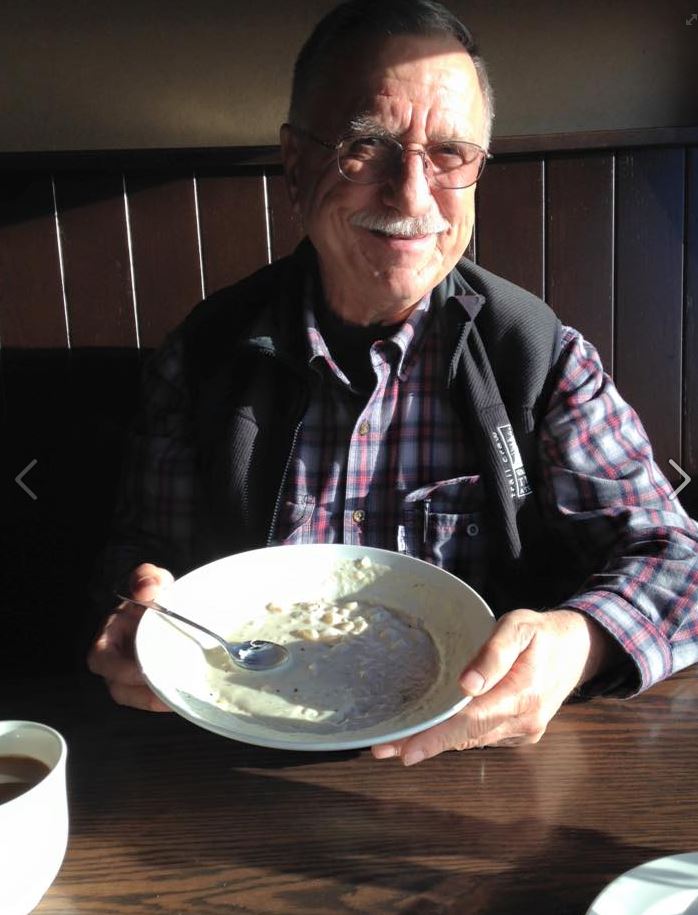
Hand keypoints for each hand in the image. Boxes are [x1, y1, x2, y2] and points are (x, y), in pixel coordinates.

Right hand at [87, 563, 173, 710]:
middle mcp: (116, 661)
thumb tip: (148, 589)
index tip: (144, 670)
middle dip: (142, 694)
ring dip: (157, 701)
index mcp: (109, 637)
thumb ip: (148, 578)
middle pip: (119, 688)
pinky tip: (187, 697)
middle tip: (168, 692)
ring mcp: (133, 676)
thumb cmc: (152, 596)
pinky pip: (153, 699)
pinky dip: (169, 700)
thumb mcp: (151, 581)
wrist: (167, 606)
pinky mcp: (150, 685)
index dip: (120, 669)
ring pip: (137, 698)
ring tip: (180, 699)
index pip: (101, 660)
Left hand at [371, 608, 620, 765]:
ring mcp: (523, 731)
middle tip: (382, 749)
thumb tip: (467, 684)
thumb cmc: (541, 633)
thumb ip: (494, 653)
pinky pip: (482, 737)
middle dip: (424, 744)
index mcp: (522, 693)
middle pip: (465, 737)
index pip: (469, 721)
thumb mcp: (518, 627)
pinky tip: (431, 733)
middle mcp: (523, 720)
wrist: (577, 650)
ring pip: (472, 740)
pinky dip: (455, 736)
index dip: (436, 737)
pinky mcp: (520, 733)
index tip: (405, 750)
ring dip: (436, 743)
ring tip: (396, 743)